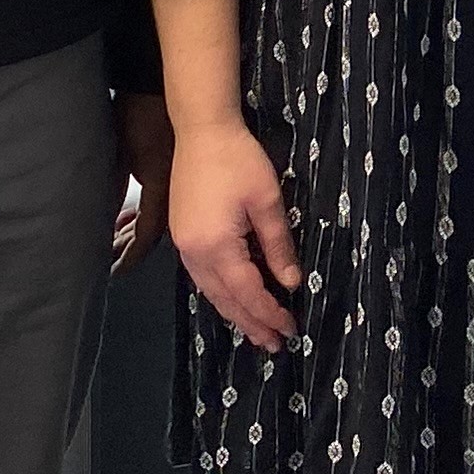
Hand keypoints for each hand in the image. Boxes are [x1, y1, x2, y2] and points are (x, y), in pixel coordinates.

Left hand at [111, 91, 173, 271]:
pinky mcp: (172, 169)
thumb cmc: (139, 111)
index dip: (130, 256)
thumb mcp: (120, 154)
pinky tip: (130, 214)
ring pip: (156, 217)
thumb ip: (116, 190)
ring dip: (136, 230)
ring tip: (118, 238)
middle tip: (112, 256)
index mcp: (161, 188)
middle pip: (153, 231)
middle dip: (131, 246)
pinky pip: (158, 202)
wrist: (157, 81)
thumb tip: (110, 221)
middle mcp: (173, 189)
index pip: (147, 237)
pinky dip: (142, 213)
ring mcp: (175, 180)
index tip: (114, 269)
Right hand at [169, 120, 299, 352]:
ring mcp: (184, 245)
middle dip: (251, 324)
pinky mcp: (182, 234)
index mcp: (216, 247)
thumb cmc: (238, 160)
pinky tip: (234, 298)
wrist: (202, 130)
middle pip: (225, 300)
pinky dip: (221, 293)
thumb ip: (278, 245)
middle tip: (274, 344)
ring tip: (256, 330)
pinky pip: (202, 276)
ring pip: (210, 292)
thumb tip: (290, 282)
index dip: (270, 313)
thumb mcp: (268, 201)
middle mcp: (194, 253)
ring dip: (234, 312)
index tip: (291, 329)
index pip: (248, 293)